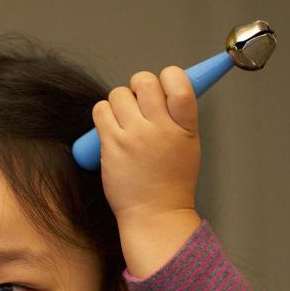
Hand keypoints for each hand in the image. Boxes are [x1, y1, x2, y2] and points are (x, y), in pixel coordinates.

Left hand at [92, 66, 199, 228]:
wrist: (155, 214)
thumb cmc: (171, 183)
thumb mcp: (189, 145)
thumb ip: (178, 117)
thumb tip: (164, 90)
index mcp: (185, 126)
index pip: (180, 83)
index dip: (168, 76)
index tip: (163, 85)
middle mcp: (161, 128)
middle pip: (144, 81)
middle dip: (139, 86)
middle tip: (139, 104)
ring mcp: (135, 136)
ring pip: (118, 93)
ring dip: (119, 101)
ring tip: (124, 120)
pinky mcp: (112, 146)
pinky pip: (100, 111)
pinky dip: (103, 114)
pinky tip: (111, 127)